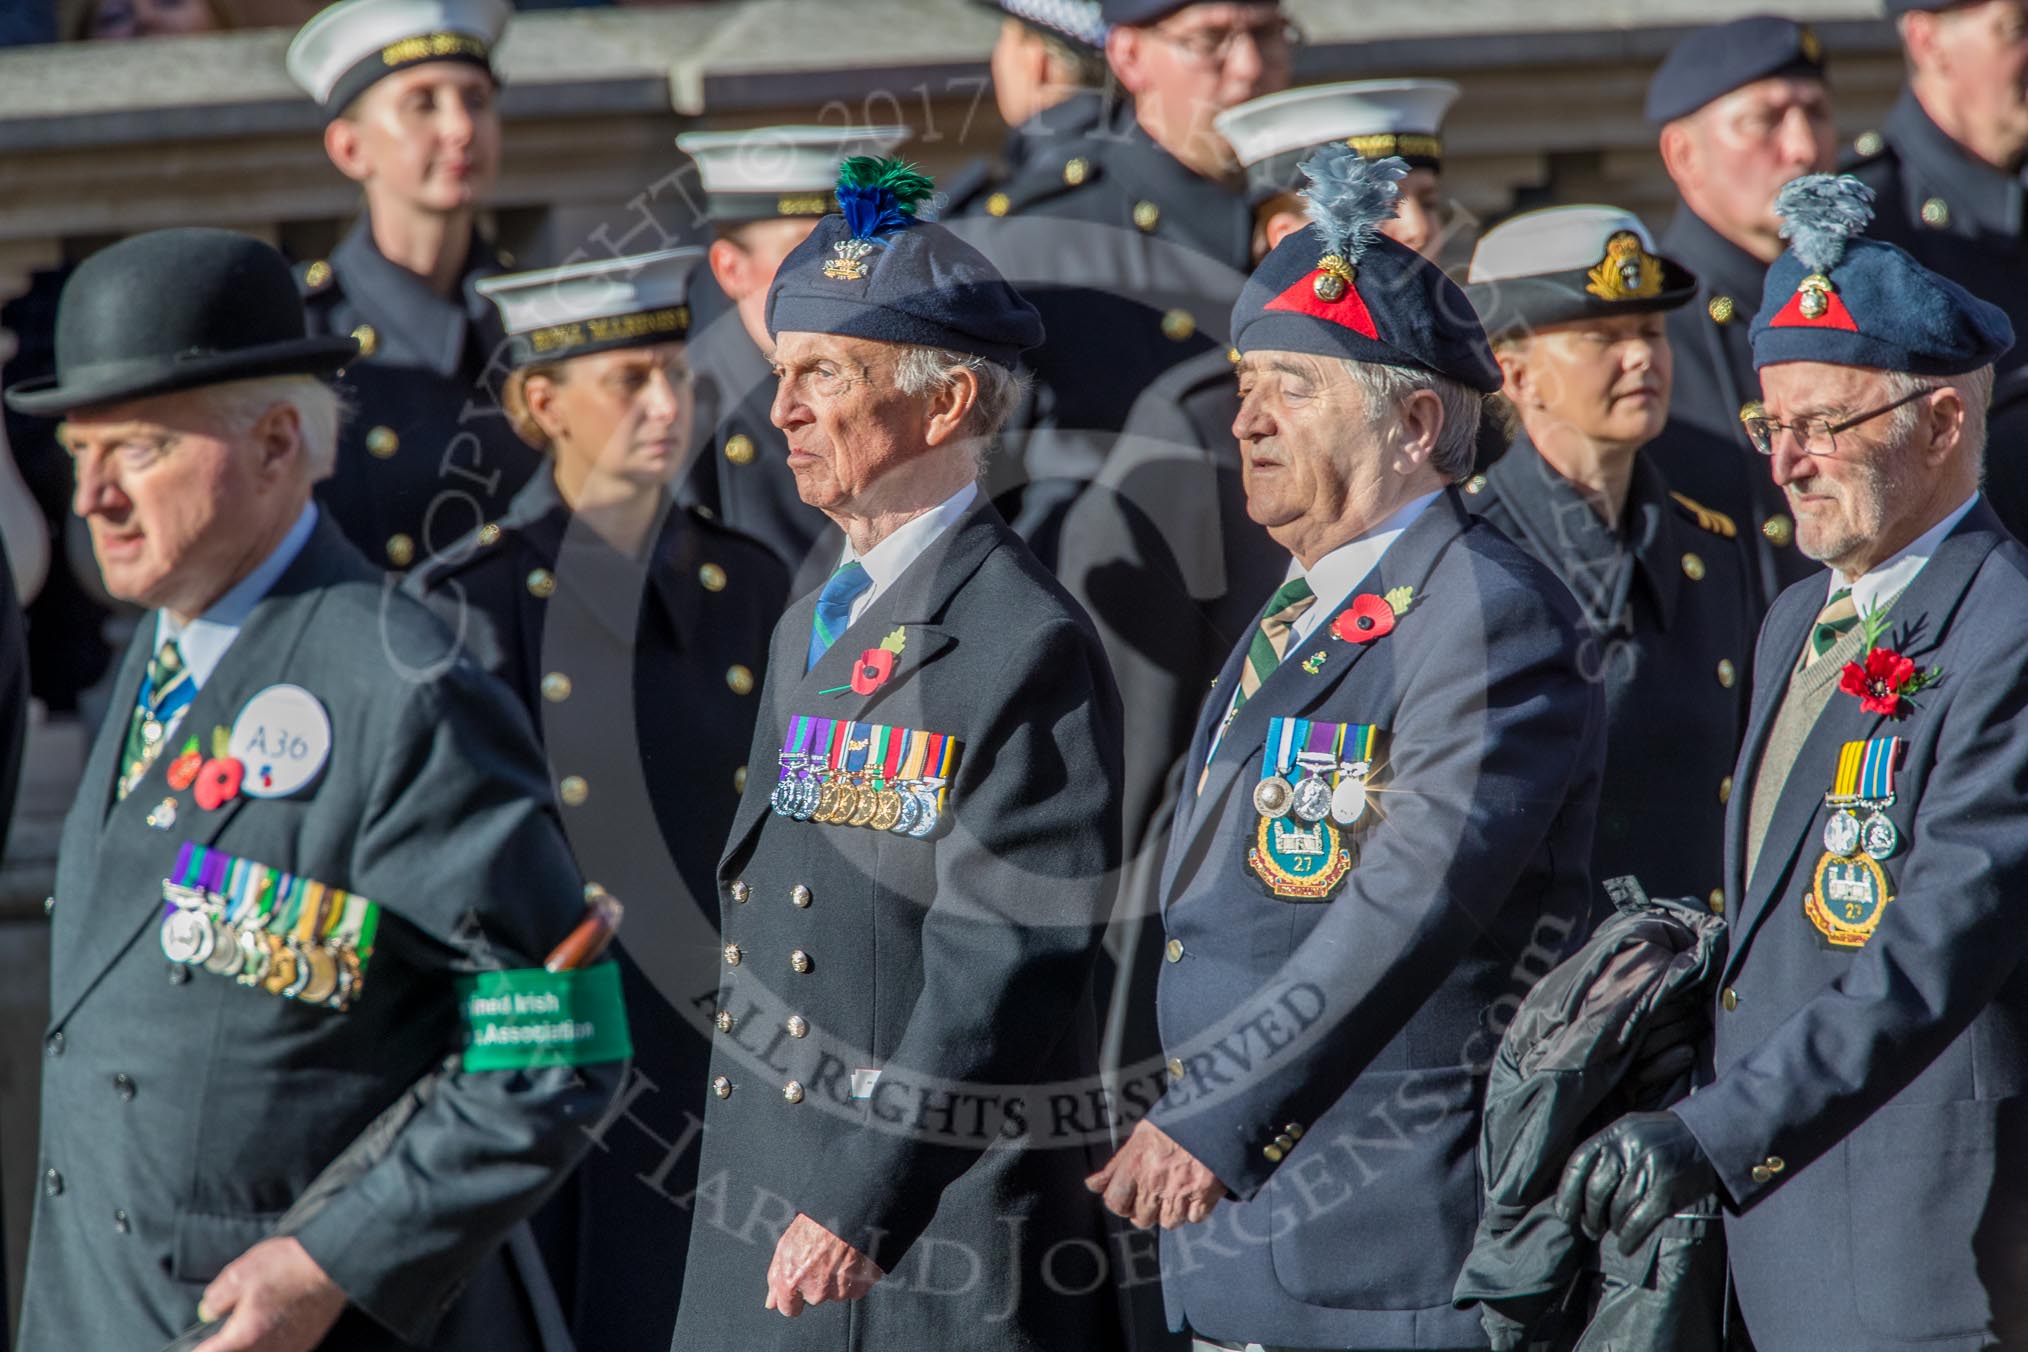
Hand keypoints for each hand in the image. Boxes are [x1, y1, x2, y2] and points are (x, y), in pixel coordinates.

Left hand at [194, 1237, 347, 1351]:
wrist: (334, 1263)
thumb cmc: (288, 1266)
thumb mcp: (240, 1274)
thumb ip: (216, 1298)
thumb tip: (207, 1312)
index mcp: (244, 1337)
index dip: (197, 1347)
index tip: (194, 1342)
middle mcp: (267, 1351)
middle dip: (225, 1345)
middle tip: (223, 1331)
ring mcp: (289, 1349)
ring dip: (248, 1345)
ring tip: (250, 1323)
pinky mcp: (306, 1343)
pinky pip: (278, 1351)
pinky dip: (269, 1344)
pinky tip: (271, 1326)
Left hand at [764, 1213, 883, 1316]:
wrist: (846, 1210)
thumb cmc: (815, 1223)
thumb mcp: (785, 1245)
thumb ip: (776, 1278)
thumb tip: (771, 1302)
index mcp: (792, 1281)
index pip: (789, 1310)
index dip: (793, 1298)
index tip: (799, 1288)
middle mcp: (815, 1290)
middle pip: (814, 1297)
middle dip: (817, 1283)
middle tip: (821, 1257)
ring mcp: (839, 1290)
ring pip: (836, 1293)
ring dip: (836, 1279)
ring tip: (837, 1253)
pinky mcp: (861, 1285)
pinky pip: (856, 1289)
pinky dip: (855, 1277)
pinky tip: (851, 1258)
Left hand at [1086, 1117, 1227, 1228]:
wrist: (1213, 1112)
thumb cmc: (1174, 1123)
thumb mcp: (1139, 1137)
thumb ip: (1116, 1165)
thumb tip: (1091, 1185)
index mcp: (1135, 1164)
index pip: (1115, 1202)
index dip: (1121, 1204)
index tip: (1129, 1200)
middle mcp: (1155, 1182)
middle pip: (1142, 1218)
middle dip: (1146, 1210)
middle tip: (1155, 1196)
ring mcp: (1180, 1191)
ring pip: (1169, 1222)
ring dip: (1171, 1212)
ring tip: (1175, 1194)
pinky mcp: (1205, 1195)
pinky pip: (1195, 1218)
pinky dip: (1195, 1211)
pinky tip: (1194, 1194)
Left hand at [1554, 1110, 1715, 1255]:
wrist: (1710, 1139)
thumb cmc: (1662, 1139)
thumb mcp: (1630, 1132)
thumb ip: (1605, 1152)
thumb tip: (1574, 1189)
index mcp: (1616, 1133)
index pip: (1579, 1162)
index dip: (1567, 1192)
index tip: (1564, 1213)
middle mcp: (1629, 1149)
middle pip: (1595, 1190)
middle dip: (1589, 1216)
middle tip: (1591, 1228)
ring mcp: (1649, 1170)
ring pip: (1616, 1209)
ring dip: (1611, 1227)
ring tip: (1612, 1230)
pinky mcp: (1667, 1192)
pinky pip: (1637, 1222)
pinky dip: (1628, 1238)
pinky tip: (1625, 1245)